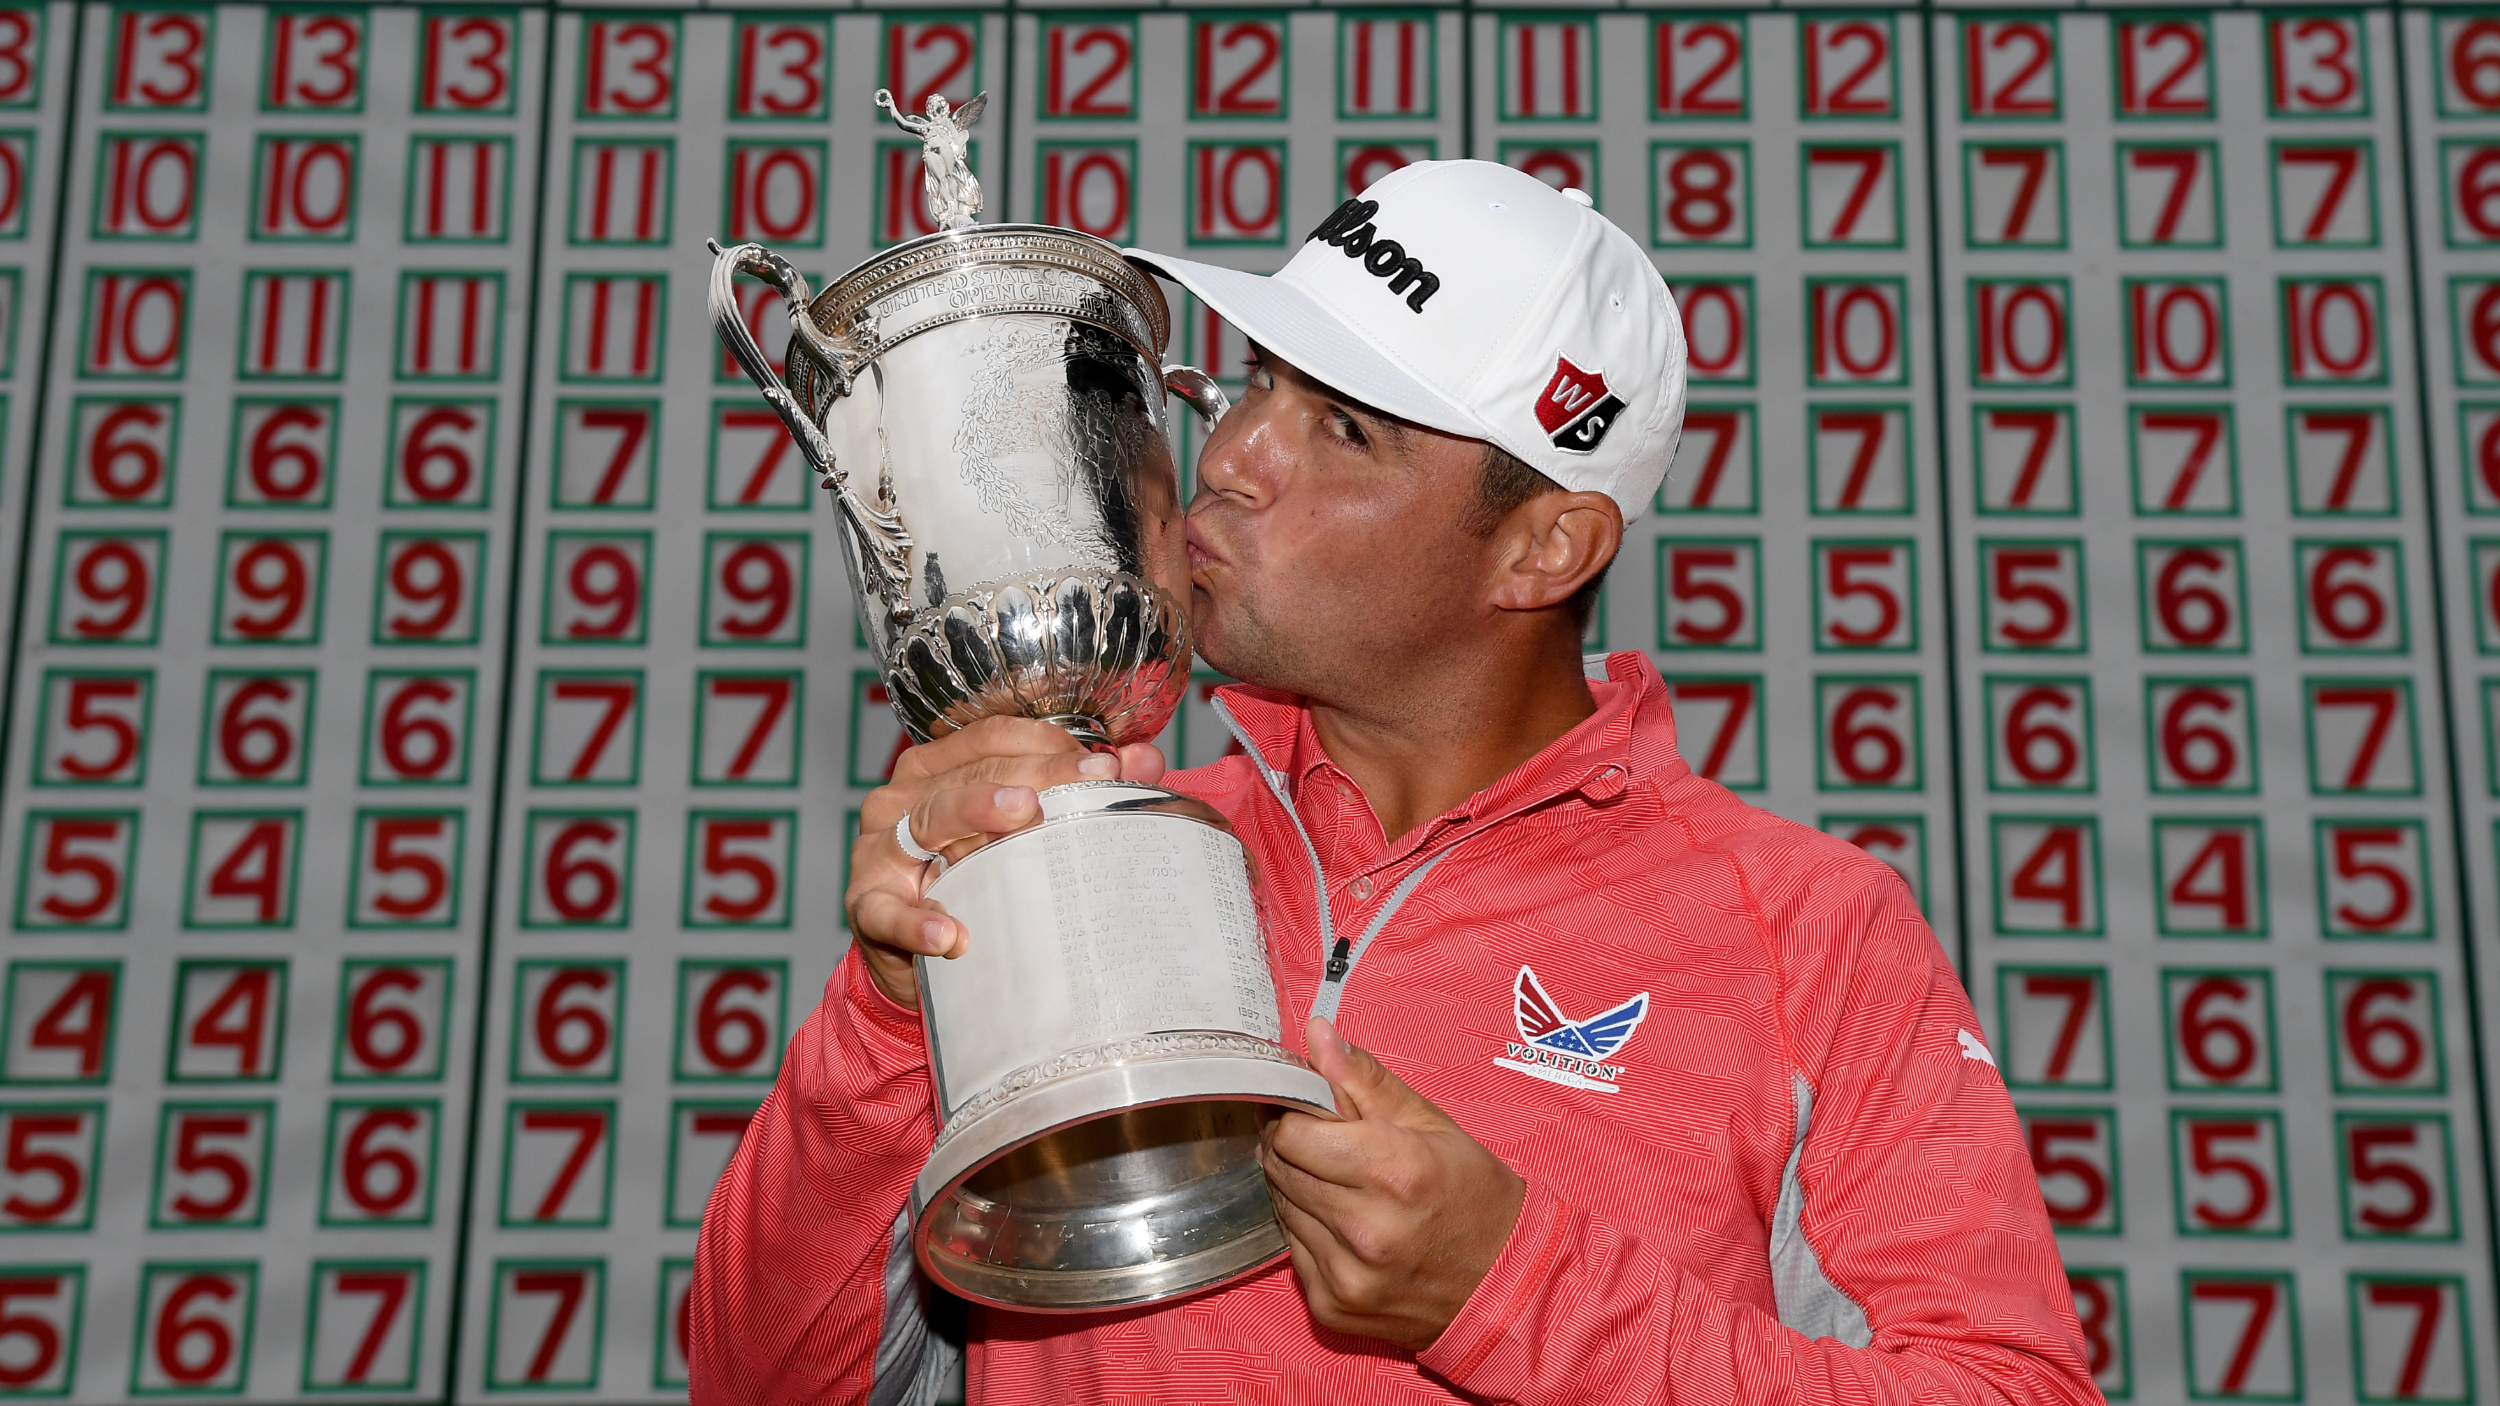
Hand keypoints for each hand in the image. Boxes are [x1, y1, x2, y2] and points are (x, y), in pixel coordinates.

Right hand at [847, 716, 1165, 1007]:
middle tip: (1087, 785)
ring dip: (975, 815)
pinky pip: (888, 913)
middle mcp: (903, 797)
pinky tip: (950, 935)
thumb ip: (1078, 791)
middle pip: (971, 773)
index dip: (1050, 744)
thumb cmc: (974, 880)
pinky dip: (917, 924)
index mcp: (939, 767)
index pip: (993, 738)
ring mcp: (880, 850)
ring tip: (1022, 818)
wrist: (918, 955)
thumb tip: (1145, 759)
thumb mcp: (1021, 834)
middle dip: (1033, 775)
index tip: (1105, 765)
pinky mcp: (867, 907)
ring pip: (929, 820)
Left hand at [1259, 1017, 1526, 1349]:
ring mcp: (1347, 1275)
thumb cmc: (1474, 1196)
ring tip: (1341, 1184)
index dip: (1290, 1114)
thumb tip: (1317, 1037)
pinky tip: (1344, 1223)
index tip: (1303, 1109)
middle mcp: (1366, 1229)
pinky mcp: (1333, 1307)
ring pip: (1282, 1208)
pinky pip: (1293, 1251)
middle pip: (1280, 1168)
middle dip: (1291, 1146)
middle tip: (1321, 1142)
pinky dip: (1308, 1230)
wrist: (1505, 1284)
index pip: (1292, 1132)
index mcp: (1393, 1170)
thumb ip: (1364, 1080)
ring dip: (1299, 1187)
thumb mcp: (1431, 1124)